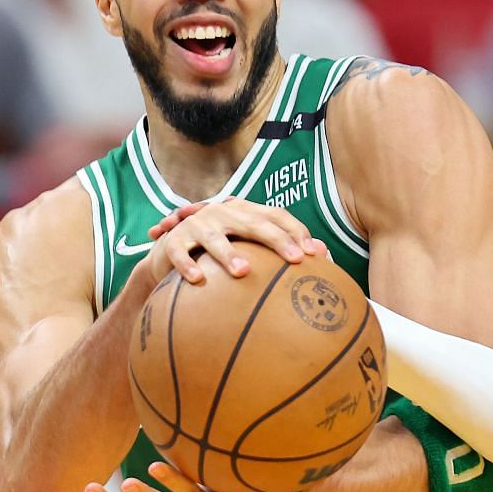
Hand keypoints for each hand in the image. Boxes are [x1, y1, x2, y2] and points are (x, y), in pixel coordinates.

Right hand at [132, 199, 324, 290]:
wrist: (170, 251)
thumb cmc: (218, 253)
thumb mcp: (246, 246)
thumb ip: (278, 249)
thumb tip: (322, 256)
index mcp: (243, 211)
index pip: (275, 215)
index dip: (295, 231)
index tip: (314, 253)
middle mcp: (221, 213)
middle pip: (252, 223)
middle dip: (276, 240)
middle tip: (295, 259)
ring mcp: (197, 225)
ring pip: (214, 237)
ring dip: (228, 254)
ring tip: (243, 272)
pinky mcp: (173, 241)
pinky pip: (179, 253)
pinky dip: (187, 265)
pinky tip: (198, 280)